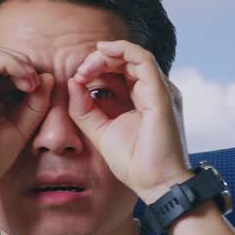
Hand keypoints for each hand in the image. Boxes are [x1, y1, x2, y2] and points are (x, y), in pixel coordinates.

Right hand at [0, 45, 52, 201]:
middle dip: (21, 63)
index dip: (23, 70)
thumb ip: (33, 105)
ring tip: (32, 83)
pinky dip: (9, 65)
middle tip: (38, 83)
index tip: (42, 88)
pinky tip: (25, 83)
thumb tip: (48, 77)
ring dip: (17, 62)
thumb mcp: (18, 129)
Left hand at [67, 40, 191, 203]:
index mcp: (141, 98)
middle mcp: (153, 90)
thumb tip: (73, 82)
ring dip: (107, 55)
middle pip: (126, 60)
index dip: (97, 68)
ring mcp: (160, 90)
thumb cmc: (134, 163)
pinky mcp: (161, 94)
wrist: (156, 183)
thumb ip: (84, 109)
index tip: (76, 78)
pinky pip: (144, 60)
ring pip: (134, 55)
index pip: (120, 71)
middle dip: (99, 59)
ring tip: (86, 67)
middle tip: (79, 71)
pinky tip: (102, 53)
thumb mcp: (100, 131)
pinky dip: (122, 51)